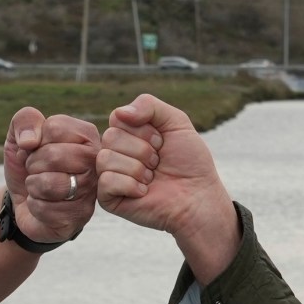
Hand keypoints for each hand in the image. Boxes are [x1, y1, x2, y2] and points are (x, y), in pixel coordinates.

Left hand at [3, 106, 99, 243]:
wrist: (23, 202)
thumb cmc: (29, 165)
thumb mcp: (19, 137)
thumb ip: (24, 121)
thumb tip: (29, 141)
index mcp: (87, 135)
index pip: (55, 127)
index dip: (35, 140)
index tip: (37, 149)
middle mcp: (96, 162)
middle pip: (53, 155)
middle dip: (32, 164)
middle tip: (36, 170)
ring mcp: (90, 191)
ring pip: (48, 183)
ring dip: (33, 185)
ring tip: (39, 186)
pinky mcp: (79, 216)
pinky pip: (43, 208)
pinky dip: (34, 206)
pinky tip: (44, 205)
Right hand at [97, 93, 238, 280]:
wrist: (197, 197)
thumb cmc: (189, 162)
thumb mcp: (176, 122)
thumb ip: (148, 105)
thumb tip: (119, 113)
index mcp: (127, 134)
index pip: (117, 118)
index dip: (144, 130)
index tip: (162, 142)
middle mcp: (115, 152)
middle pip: (111, 136)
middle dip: (143, 150)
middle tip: (158, 163)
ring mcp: (109, 175)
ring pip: (106, 158)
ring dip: (138, 169)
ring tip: (152, 178)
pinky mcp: (108, 198)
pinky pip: (106, 181)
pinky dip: (131, 186)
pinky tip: (144, 192)